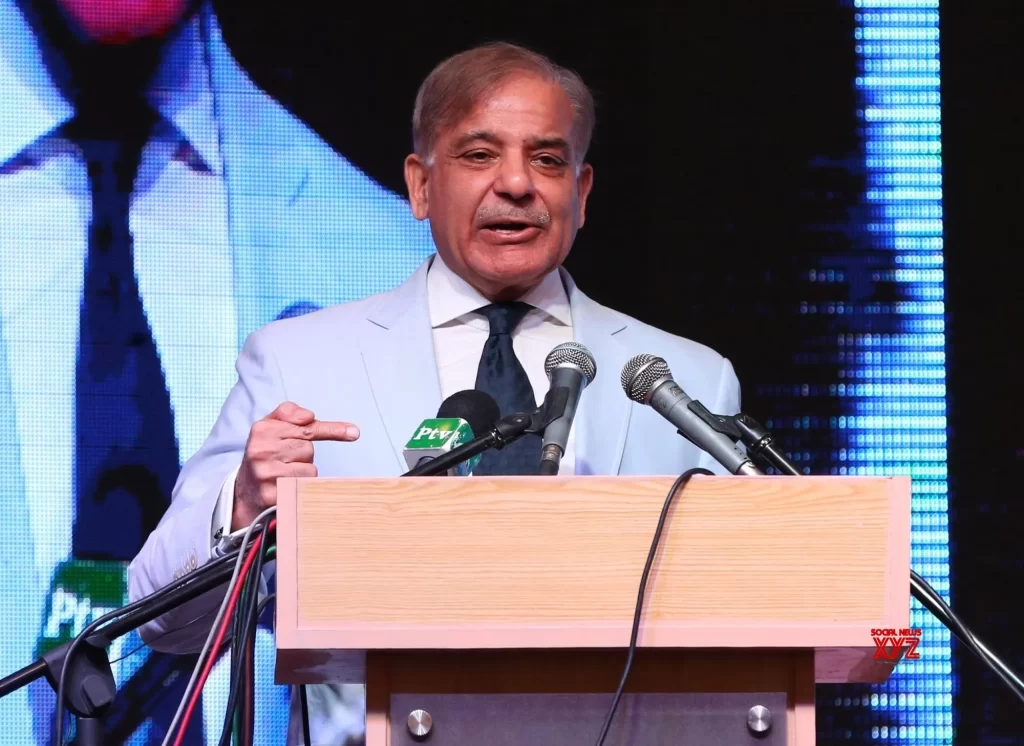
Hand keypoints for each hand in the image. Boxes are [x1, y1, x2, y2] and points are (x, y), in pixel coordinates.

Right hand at [233, 402, 358, 530]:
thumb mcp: (270, 426)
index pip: (306, 428)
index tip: (355, 433)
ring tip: (283, 472)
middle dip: (303, 454)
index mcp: (262, 429)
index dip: (332, 430)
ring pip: (309, 468)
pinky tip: (285, 486)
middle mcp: (261, 450)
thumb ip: (289, 413)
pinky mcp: (271, 495)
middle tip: (286, 459)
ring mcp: (265, 473)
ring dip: (303, 471)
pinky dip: (300, 487)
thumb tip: (309, 416)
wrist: (245, 489)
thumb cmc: (265, 453)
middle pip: (308, 448)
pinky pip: (303, 487)